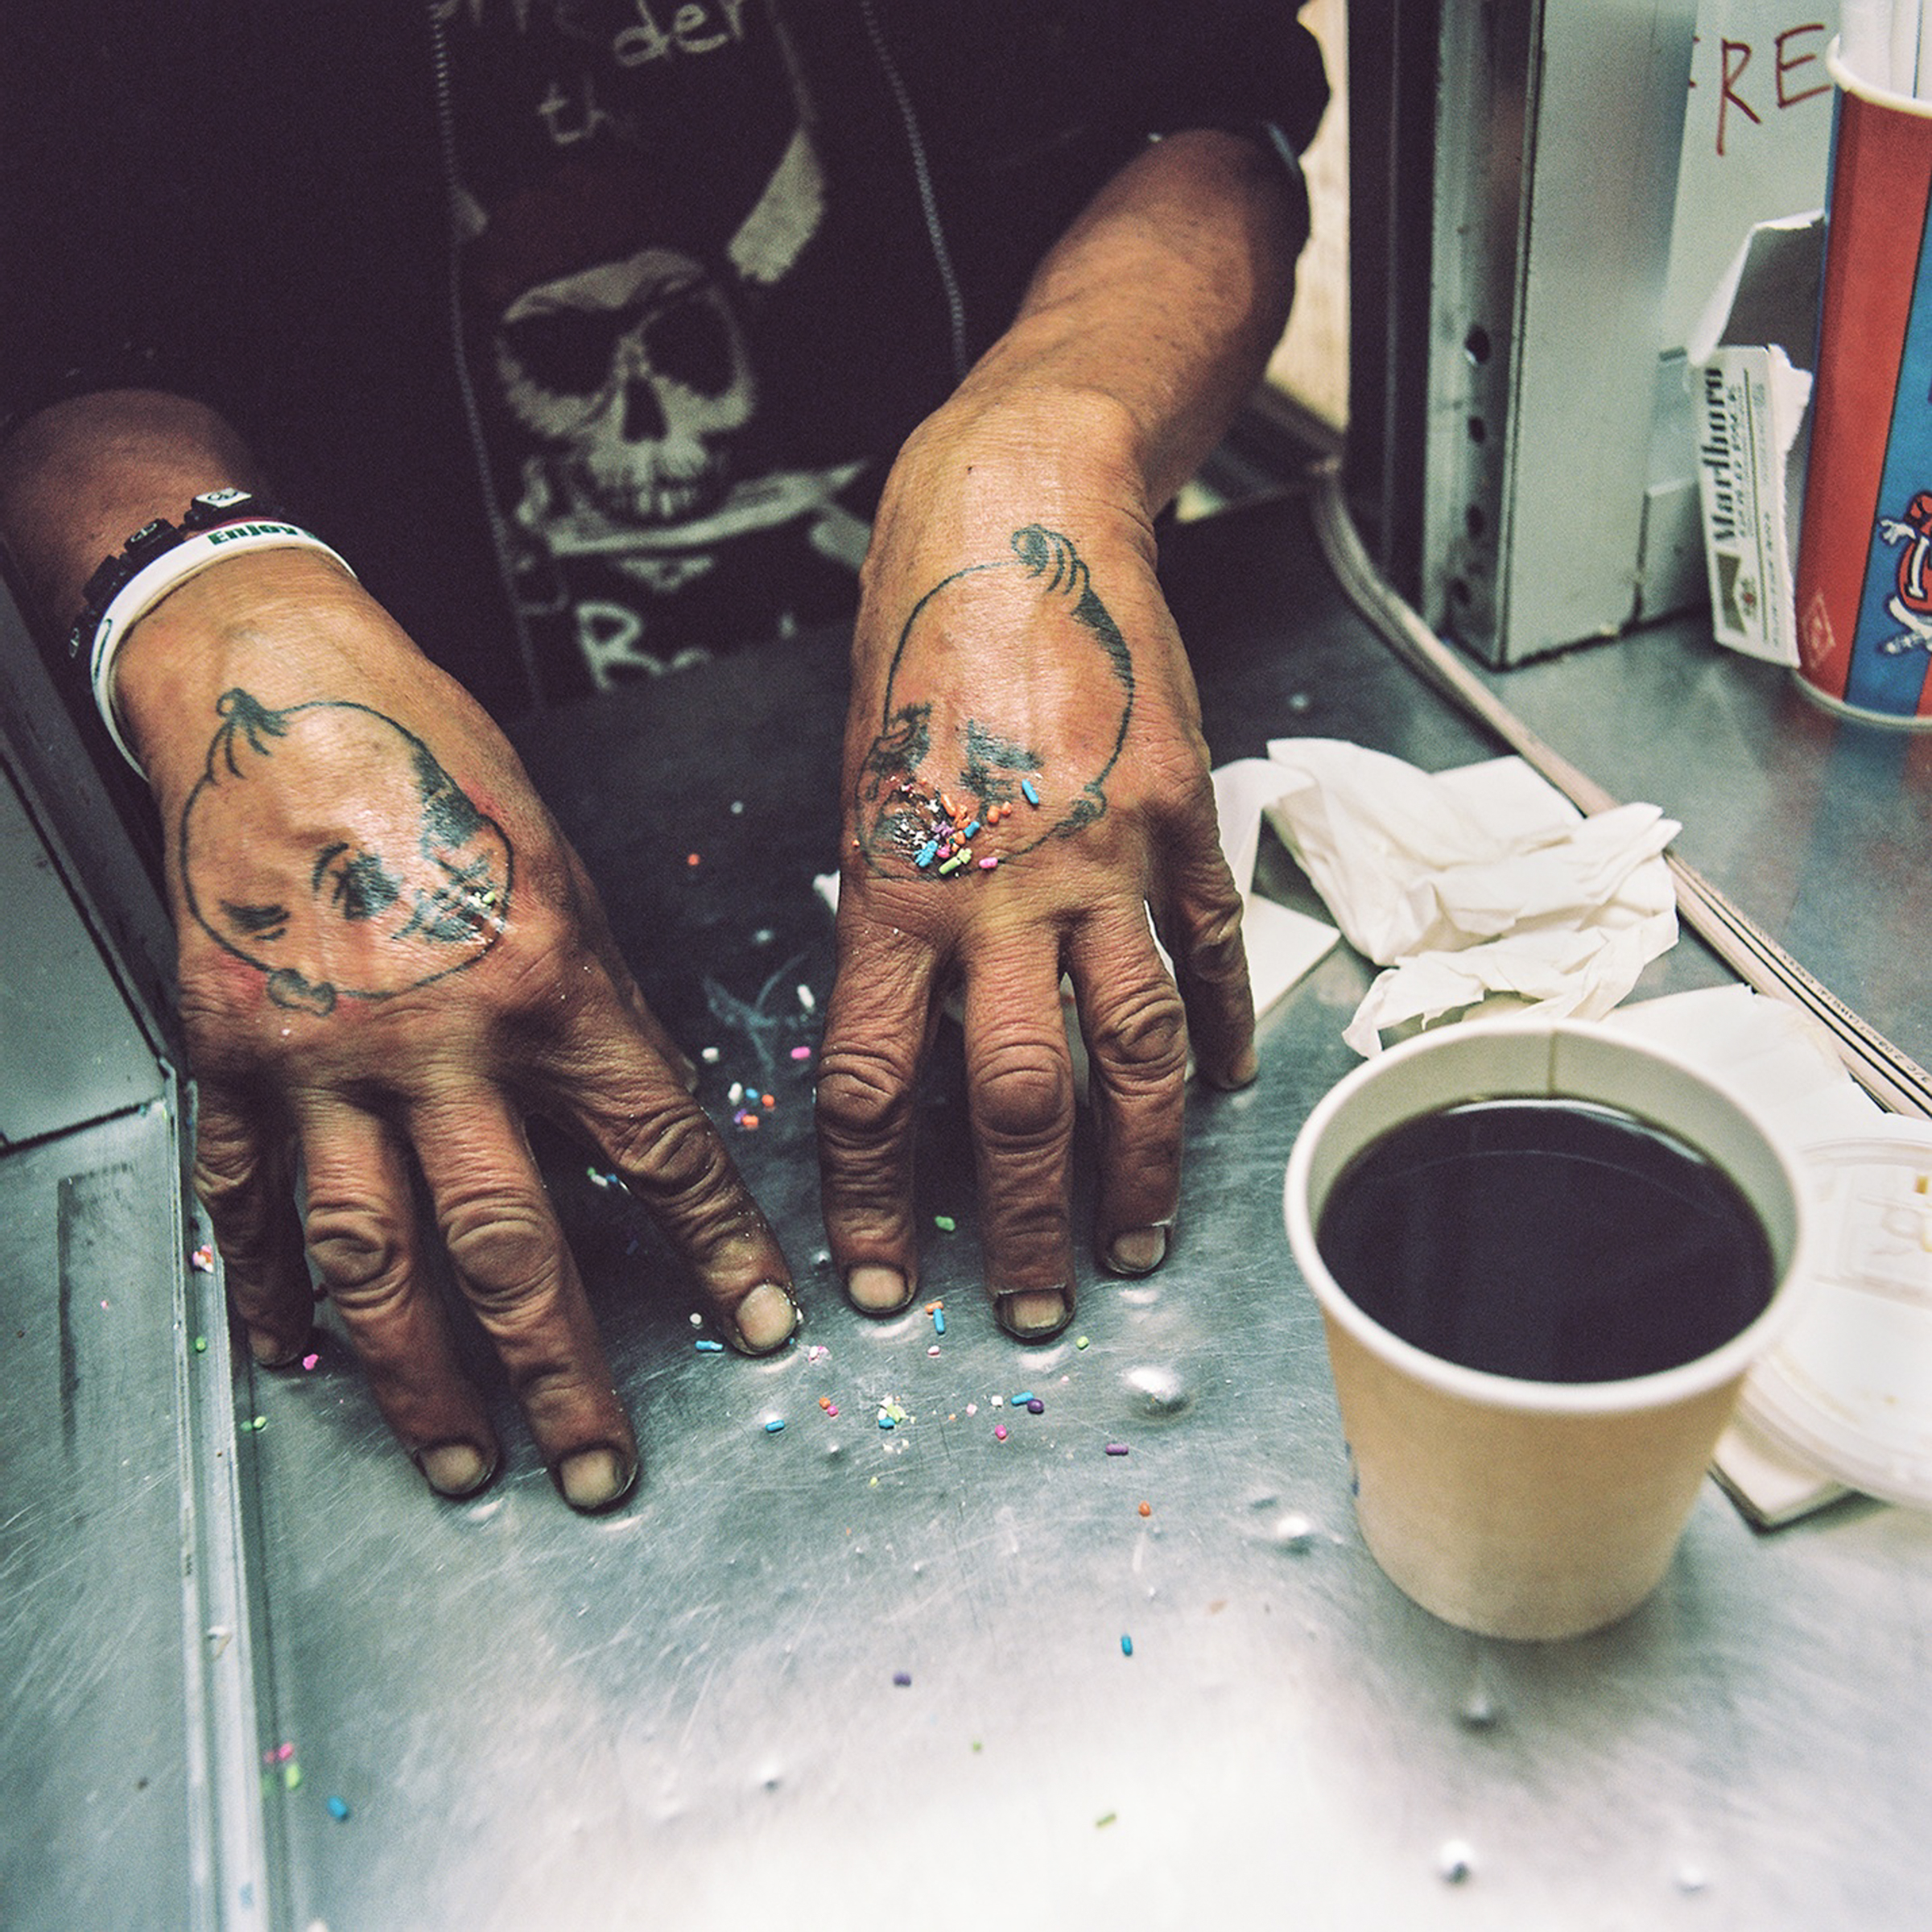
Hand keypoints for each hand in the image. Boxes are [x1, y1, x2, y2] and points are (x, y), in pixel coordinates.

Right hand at [121, 553, 796, 1506]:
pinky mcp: (227, 1053)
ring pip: (376, 1260)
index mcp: (547, 982)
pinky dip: (275, 1290)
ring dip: (422, 1380)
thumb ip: (594, 1011)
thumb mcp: (562, 872)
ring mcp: (318, 1057)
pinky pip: (249, 1203)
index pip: (657, 1151)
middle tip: (600, 1466)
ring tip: (461, 1459)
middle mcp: (435, 1038)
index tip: (757, 1322)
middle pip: (510, 1245)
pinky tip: (302, 1354)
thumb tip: (631, 1129)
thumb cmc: (436, 758)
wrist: (275, 686)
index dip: (718, 1250)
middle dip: (563, 1374)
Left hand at [815, 403, 1255, 1337]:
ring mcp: (1105, 860)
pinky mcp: (1185, 821)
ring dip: (1140, 1167)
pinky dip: (1218, 1031)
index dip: (873, 1201)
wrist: (1016, 518)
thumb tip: (911, 1018)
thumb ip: (889, 911)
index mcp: (894, 889)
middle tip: (1033, 1305)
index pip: (873, 1086)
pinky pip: (1212, 953)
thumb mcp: (861, 785)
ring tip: (1139, 1244)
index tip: (882, 1278)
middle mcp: (1001, 893)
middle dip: (1025, 1225)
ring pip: (1133, 1053)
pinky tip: (1220, 1091)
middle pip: (1020, 1102)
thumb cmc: (916, 642)